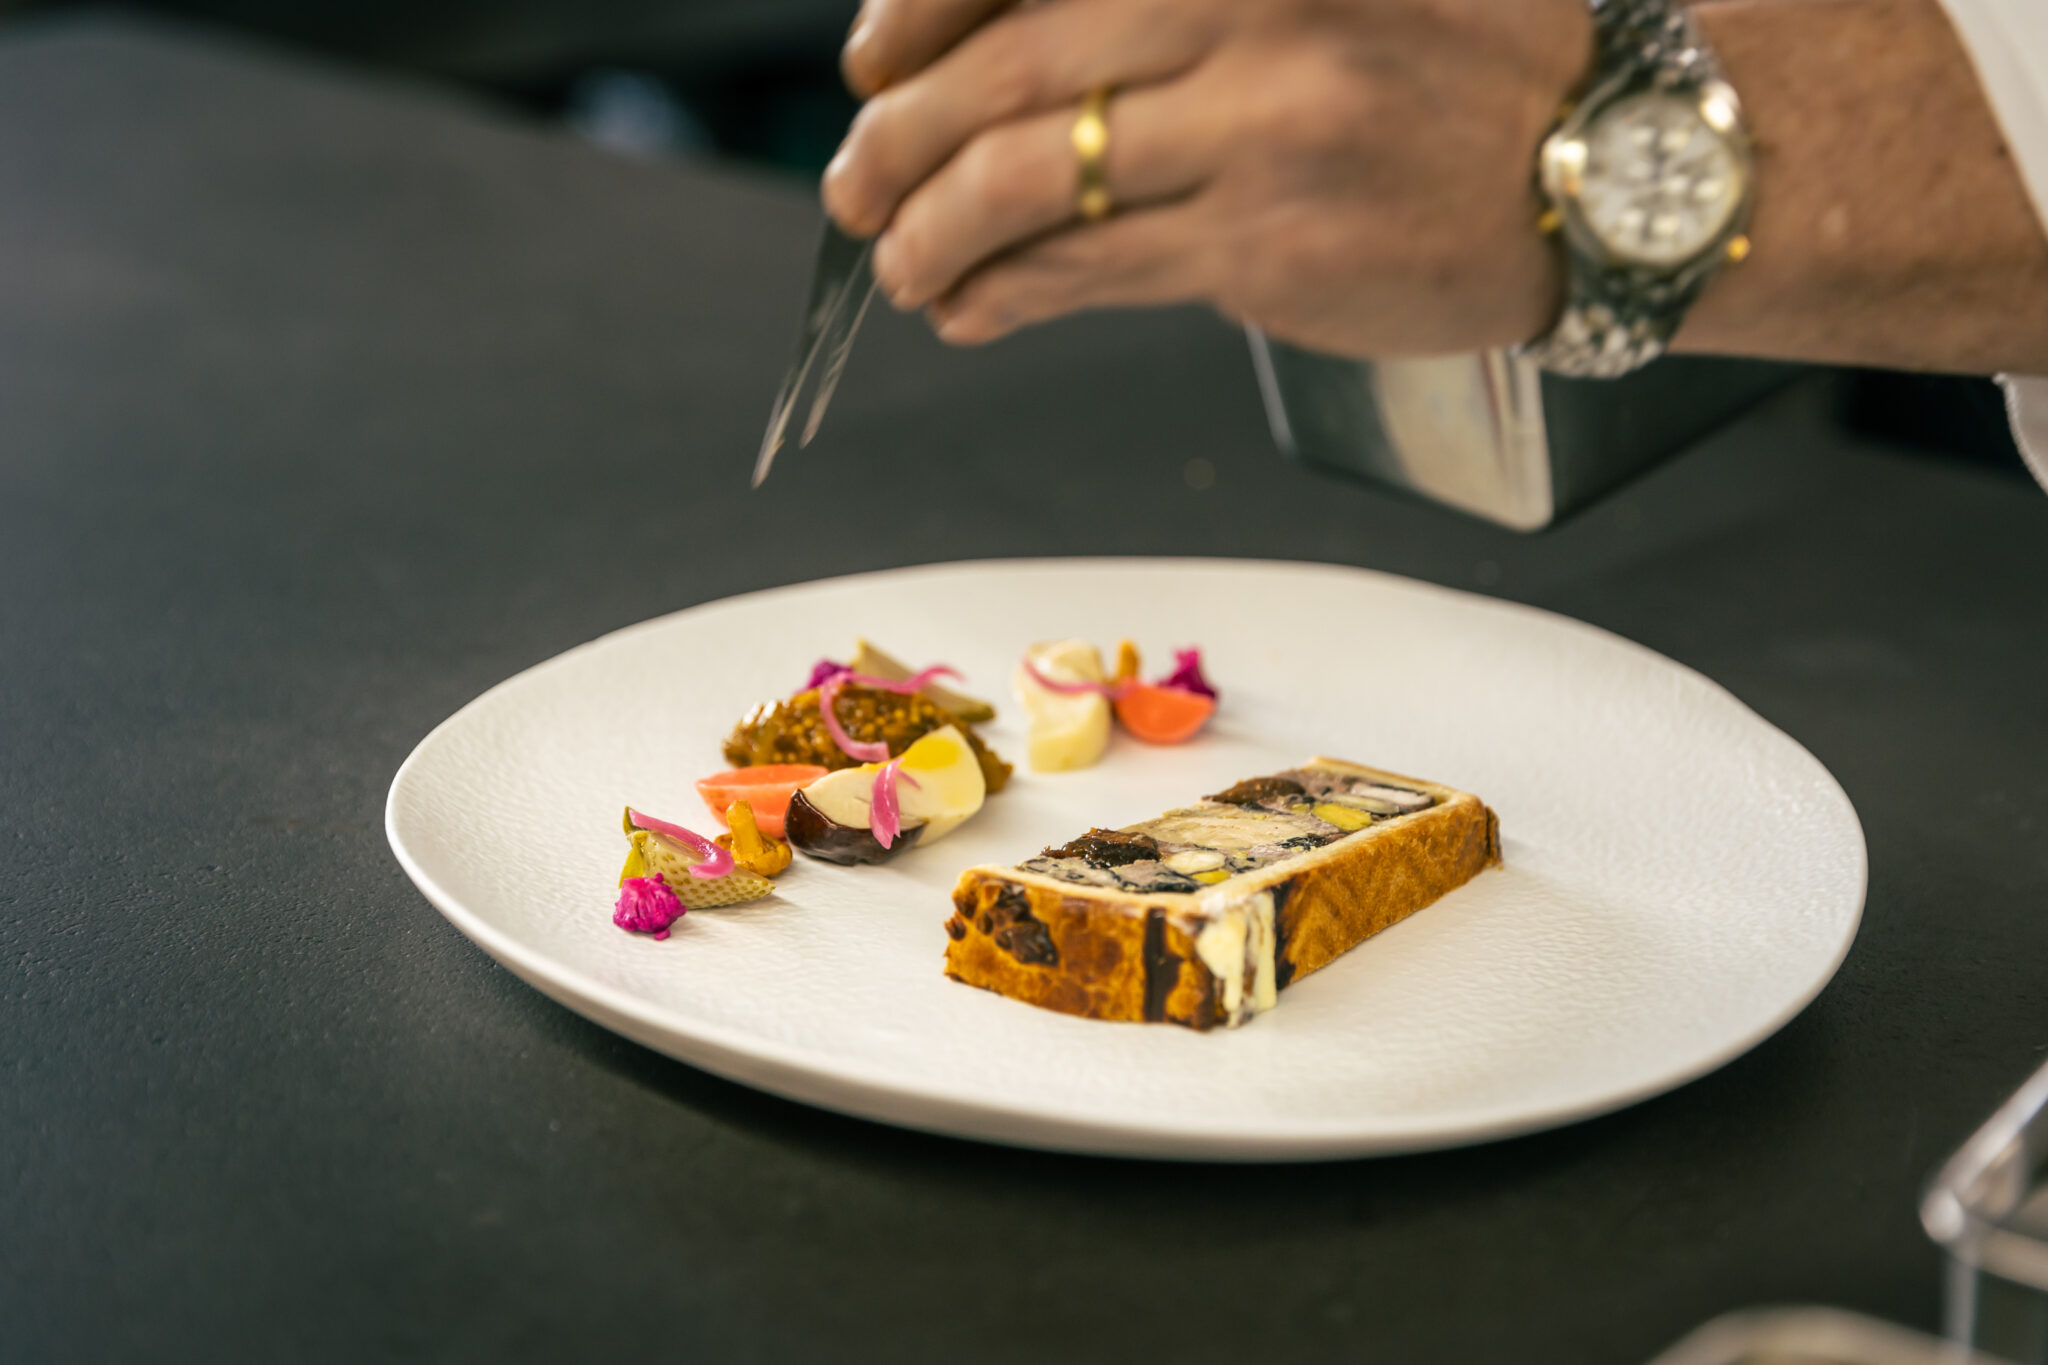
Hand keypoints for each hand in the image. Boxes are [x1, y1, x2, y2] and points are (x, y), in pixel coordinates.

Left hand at [823, 0, 1591, 355]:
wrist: (1605, 157)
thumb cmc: (1451, 72)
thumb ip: (1167, 13)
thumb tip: (993, 63)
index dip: (914, 20)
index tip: (866, 71)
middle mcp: (1240, 8)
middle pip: (1001, 75)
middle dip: (896, 144)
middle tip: (854, 190)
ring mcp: (1255, 125)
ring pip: (1027, 182)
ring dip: (930, 234)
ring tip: (899, 265)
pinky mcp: (1268, 242)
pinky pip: (1090, 268)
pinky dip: (1002, 293)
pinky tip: (968, 309)